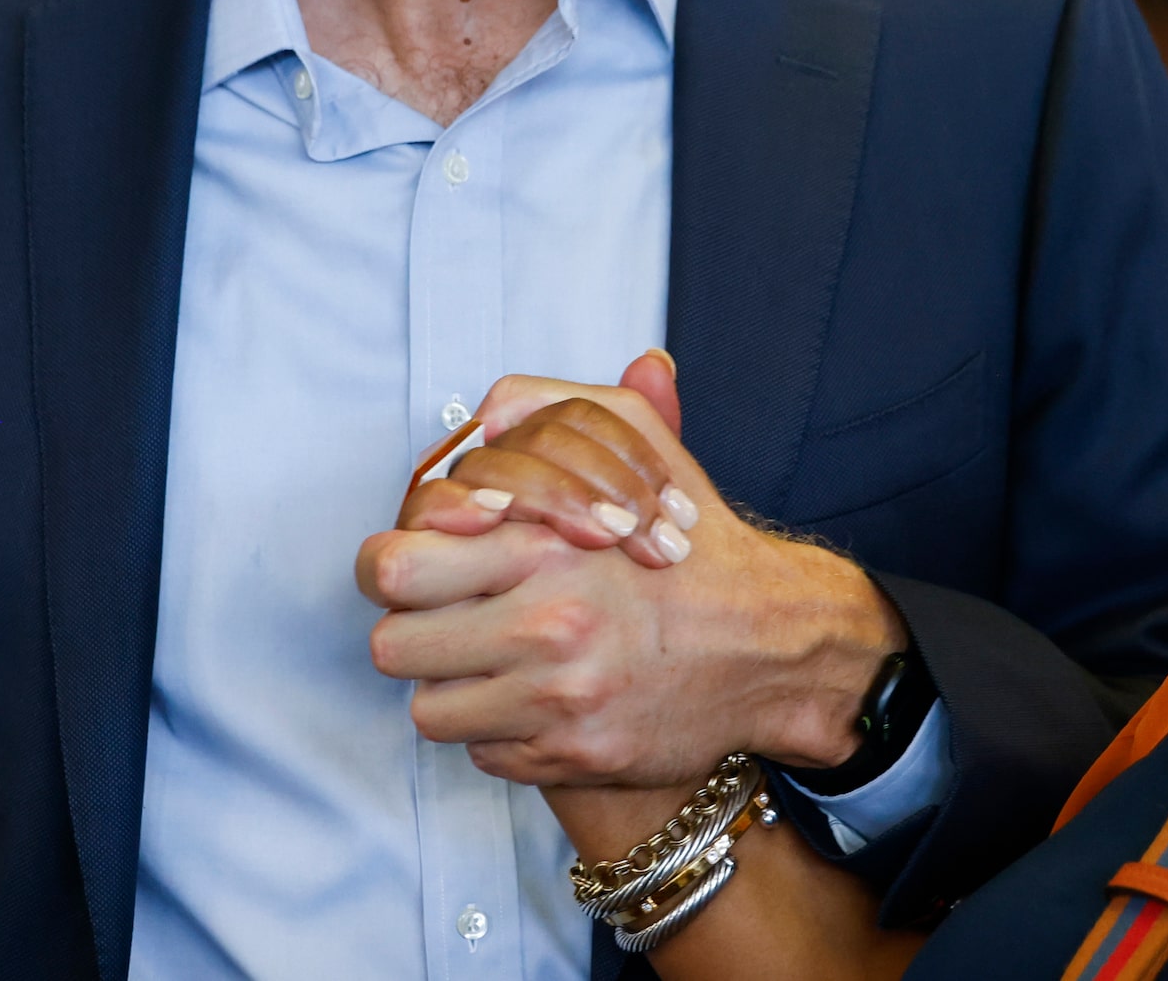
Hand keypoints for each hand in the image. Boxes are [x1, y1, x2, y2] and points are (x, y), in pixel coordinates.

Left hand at [356, 355, 908, 786]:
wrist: (775, 645)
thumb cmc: (693, 547)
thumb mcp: (639, 445)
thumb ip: (551, 409)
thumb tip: (478, 417)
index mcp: (547, 545)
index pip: (396, 566)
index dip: (394, 563)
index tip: (418, 564)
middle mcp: (549, 627)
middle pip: (393, 643)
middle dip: (411, 626)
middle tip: (442, 615)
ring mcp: (559, 702)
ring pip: (427, 708)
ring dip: (451, 684)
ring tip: (491, 657)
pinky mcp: (572, 758)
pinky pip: (480, 752)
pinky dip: (496, 727)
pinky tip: (534, 695)